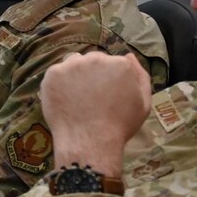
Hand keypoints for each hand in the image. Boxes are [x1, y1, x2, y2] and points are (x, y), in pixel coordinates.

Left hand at [39, 52, 151, 180]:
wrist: (90, 140)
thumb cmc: (120, 125)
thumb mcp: (143, 102)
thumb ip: (140, 76)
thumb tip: (128, 56)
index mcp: (120, 64)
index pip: (114, 63)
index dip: (111, 79)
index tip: (108, 94)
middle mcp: (96, 58)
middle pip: (93, 60)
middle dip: (94, 74)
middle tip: (92, 97)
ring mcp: (72, 65)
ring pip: (74, 63)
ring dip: (76, 73)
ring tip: (78, 97)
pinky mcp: (53, 74)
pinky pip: (57, 73)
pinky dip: (60, 83)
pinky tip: (65, 99)